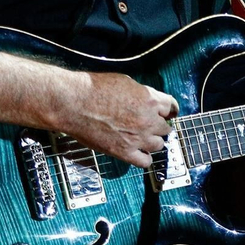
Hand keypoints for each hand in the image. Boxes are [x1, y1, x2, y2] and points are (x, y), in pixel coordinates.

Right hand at [64, 72, 178, 167]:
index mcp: (150, 99)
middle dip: (158, 126)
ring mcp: (137, 137)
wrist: (73, 103)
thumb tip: (148, 101)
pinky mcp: (124, 151)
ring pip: (158, 145)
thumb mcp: (125, 82)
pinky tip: (138, 153)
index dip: (168, 110)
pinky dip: (144, 158)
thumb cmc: (93, 89)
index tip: (168, 114)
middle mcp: (148, 119)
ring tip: (143, 139)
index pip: (171, 107)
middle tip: (150, 126)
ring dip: (152, 141)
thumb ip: (142, 94)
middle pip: (166, 128)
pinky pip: (145, 161)